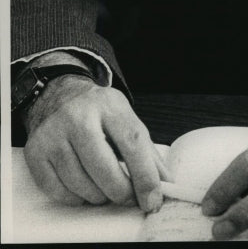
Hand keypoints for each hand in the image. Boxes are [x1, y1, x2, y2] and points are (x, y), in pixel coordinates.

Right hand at [22, 76, 167, 211]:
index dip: (146, 176)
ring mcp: (54, 134)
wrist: (59, 95)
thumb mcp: (125, 118)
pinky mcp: (36, 151)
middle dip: (121, 192)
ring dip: (98, 196)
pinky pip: (59, 191)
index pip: (132, 143)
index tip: (153, 199)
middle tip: (127, 196)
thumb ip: (146, 150)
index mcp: (109, 105)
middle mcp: (79, 116)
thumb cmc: (97, 112)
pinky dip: (75, 197)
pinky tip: (82, 185)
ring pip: (81, 184)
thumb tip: (164, 183)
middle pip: (104, 169)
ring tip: (103, 187)